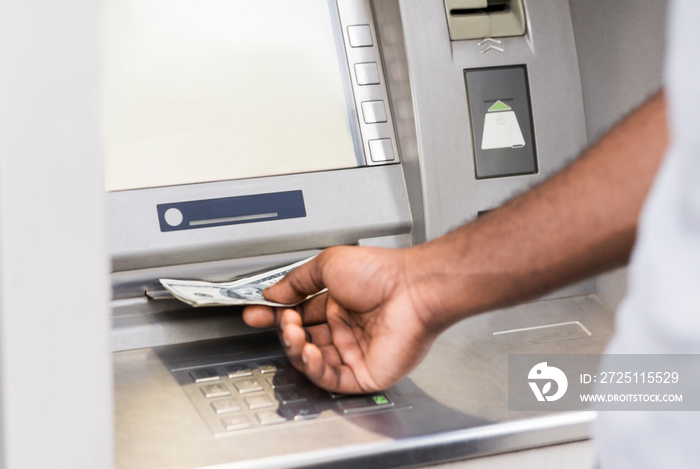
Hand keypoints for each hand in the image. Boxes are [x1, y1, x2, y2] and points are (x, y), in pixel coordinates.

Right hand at [242, 246, 437, 392]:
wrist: (412, 288)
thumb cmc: (383, 273)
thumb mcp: (329, 264)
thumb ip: (297, 281)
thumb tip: (273, 294)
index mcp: (339, 304)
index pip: (299, 315)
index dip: (275, 315)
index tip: (256, 312)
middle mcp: (347, 329)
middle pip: (303, 340)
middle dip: (284, 332)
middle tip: (277, 320)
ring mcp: (355, 352)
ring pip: (313, 362)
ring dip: (296, 348)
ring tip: (292, 332)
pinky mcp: (365, 374)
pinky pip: (331, 379)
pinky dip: (314, 368)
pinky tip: (309, 352)